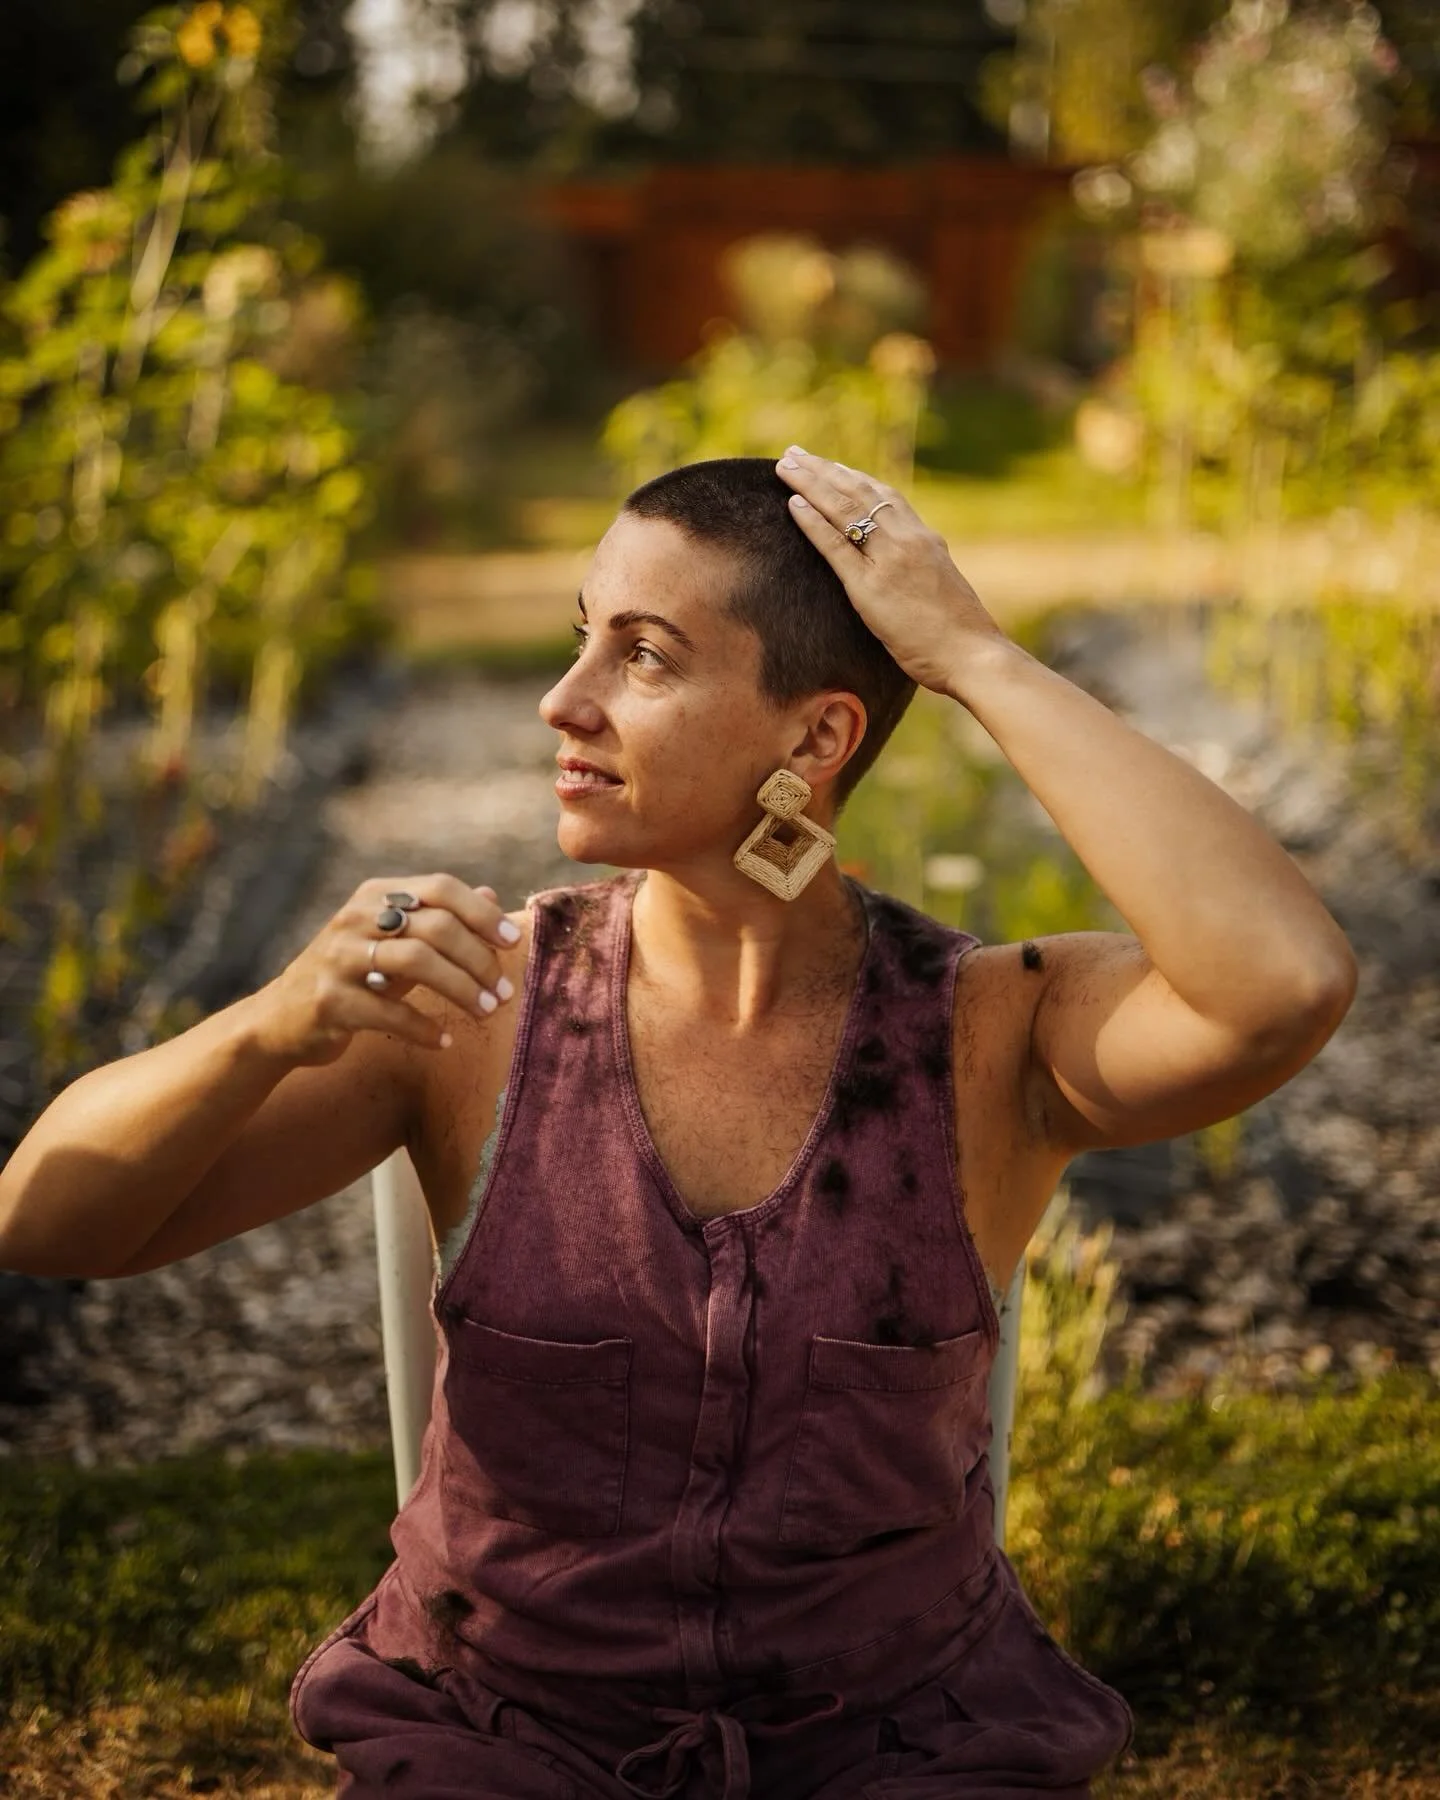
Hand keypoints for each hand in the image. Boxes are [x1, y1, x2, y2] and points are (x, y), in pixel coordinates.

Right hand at [252, 873, 521, 1066]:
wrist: (281, 1020)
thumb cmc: (352, 977)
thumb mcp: (394, 942)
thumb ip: (439, 918)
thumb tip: (492, 894)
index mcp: (376, 895)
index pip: (440, 887)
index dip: (482, 913)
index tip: (514, 942)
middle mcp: (355, 918)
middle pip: (435, 926)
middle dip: (478, 960)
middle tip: (503, 992)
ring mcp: (338, 957)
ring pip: (415, 962)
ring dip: (460, 989)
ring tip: (486, 1012)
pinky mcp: (328, 1000)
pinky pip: (388, 1012)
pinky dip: (423, 1027)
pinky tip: (443, 1041)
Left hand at [775, 446, 1007, 694]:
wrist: (974, 655)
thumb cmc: (961, 636)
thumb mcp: (941, 590)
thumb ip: (921, 573)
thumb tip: (906, 576)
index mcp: (926, 539)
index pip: (885, 496)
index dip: (853, 477)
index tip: (829, 464)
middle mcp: (908, 540)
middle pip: (859, 493)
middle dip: (824, 470)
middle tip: (795, 454)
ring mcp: (889, 561)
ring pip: (844, 509)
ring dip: (811, 484)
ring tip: (785, 466)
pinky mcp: (871, 588)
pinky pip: (835, 546)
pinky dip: (812, 522)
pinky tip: (792, 504)